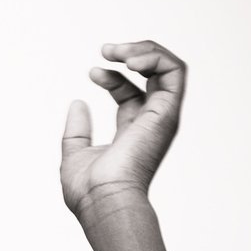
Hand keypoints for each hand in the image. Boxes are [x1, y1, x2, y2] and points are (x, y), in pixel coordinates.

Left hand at [60, 41, 185, 217]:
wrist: (103, 201)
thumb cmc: (89, 191)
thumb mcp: (75, 154)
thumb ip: (77, 130)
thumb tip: (77, 103)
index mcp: (133, 132)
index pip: (131, 93)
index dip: (113, 76)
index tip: (92, 72)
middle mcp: (151, 123)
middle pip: (154, 75)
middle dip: (133, 53)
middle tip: (106, 49)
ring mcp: (161, 117)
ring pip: (169, 68)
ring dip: (144, 50)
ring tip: (117, 50)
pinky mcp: (166, 112)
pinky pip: (175, 71)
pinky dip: (155, 57)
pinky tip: (129, 59)